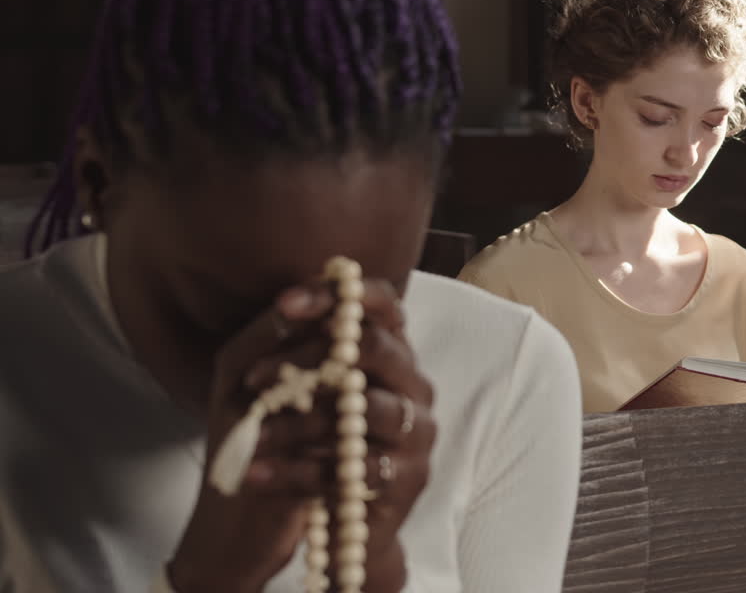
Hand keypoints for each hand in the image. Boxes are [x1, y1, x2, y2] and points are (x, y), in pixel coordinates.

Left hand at [170, 280, 436, 592]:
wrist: (329, 527)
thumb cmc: (305, 446)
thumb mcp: (292, 393)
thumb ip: (295, 349)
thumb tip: (283, 312)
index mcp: (390, 353)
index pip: (383, 304)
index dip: (339, 295)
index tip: (286, 303)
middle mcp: (413, 384)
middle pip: (376, 347)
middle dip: (309, 358)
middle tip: (253, 378)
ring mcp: (417, 431)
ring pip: (364, 409)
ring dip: (298, 421)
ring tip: (252, 436)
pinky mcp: (409, 477)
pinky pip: (355, 466)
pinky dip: (300, 470)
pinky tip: (259, 475)